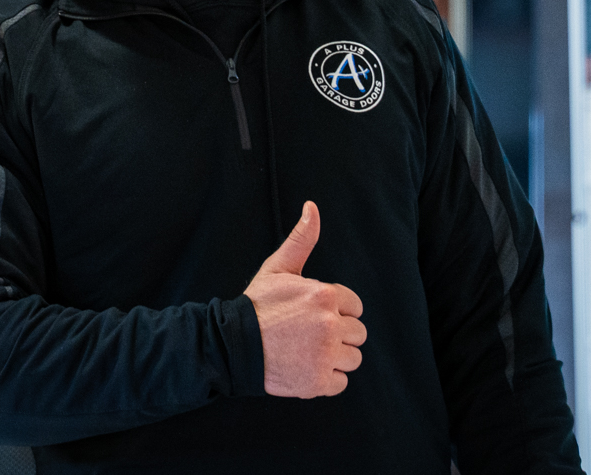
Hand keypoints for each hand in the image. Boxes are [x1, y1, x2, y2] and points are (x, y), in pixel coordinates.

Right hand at [243, 201, 366, 397]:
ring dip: (335, 358)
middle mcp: (330, 325)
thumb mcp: (278, 268)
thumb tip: (312, 207)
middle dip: (338, 335)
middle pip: (357, 334)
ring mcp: (325, 355)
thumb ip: (301, 239)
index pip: (355, 307)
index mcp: (325, 296)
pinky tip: (306, 367)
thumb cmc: (257, 306)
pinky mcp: (318, 382)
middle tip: (309, 335)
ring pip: (352, 359)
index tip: (313, 315)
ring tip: (308, 351)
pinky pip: (341, 382)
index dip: (335, 311)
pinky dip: (326, 379)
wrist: (233, 345)